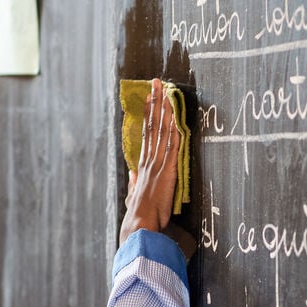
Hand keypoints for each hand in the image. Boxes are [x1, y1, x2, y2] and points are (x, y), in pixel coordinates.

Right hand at [120, 79, 180, 245]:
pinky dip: (172, 130)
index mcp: (143, 165)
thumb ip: (134, 184)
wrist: (140, 224)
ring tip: (163, 90)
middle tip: (155, 82)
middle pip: (152, 125)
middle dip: (154, 102)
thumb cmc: (139, 214)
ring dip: (162, 109)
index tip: (148, 98)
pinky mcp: (167, 170)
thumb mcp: (134, 196)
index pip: (146, 133)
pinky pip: (171, 146)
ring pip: (160, 130)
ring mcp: (157, 163)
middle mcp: (149, 160)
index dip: (148, 114)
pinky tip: (174, 116)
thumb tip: (132, 175)